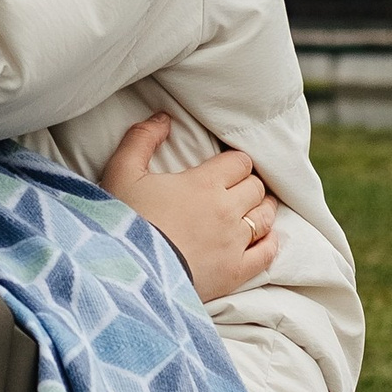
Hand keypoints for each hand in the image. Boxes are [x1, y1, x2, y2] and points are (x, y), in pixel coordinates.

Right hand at [99, 117, 281, 302]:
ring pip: (265, 217)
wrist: (125, 272)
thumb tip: (163, 118)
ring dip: (262, 209)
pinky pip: (266, 254)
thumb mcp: (121, 172)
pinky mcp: (234, 272)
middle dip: (248, 184)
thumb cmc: (122, 221)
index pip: (239, 162)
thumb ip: (141, 139)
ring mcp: (234, 243)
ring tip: (252, 209)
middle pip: (255, 188)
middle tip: (236, 188)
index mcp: (204, 183)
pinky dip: (269, 242)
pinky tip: (265, 238)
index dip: (234, 163)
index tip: (225, 168)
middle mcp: (227, 210)